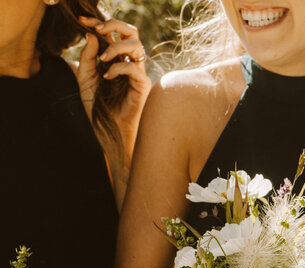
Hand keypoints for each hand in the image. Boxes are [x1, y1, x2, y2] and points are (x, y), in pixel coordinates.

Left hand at [75, 16, 150, 157]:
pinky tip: (106, 77)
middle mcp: (128, 63)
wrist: (108, 131)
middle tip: (98, 28)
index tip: (82, 21)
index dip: (99, 23)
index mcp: (115, 59)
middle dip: (114, 24)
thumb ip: (88, 57)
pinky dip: (118, 68)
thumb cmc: (99, 107)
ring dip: (117, 46)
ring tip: (103, 58)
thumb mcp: (86, 78)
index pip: (112, 33)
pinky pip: (134, 68)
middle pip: (131, 32)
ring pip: (136, 45)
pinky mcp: (143, 85)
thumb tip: (92, 35)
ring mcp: (137, 73)